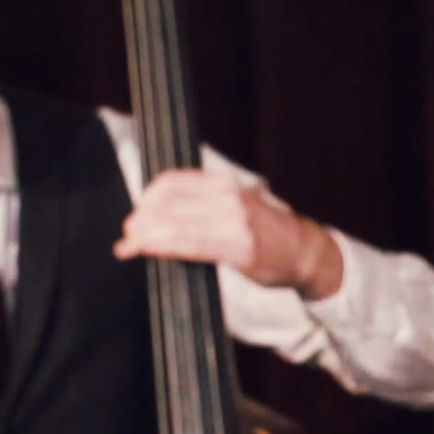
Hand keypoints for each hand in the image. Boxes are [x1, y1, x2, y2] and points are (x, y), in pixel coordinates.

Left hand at [117, 169, 345, 298]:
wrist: (304, 251)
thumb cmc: (266, 231)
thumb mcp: (236, 204)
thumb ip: (204, 203)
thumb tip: (161, 210)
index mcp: (224, 185)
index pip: (173, 182)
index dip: (147, 198)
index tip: (136, 215)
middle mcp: (228, 198)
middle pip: (168, 202)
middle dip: (141, 219)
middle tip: (128, 234)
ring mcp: (235, 222)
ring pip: (174, 224)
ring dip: (145, 235)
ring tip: (130, 246)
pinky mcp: (239, 248)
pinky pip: (190, 245)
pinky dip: (162, 247)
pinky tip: (148, 250)